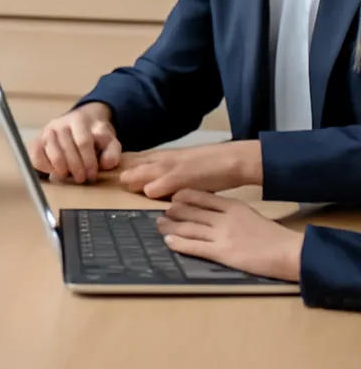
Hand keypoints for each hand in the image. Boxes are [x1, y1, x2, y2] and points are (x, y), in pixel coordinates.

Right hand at [30, 103, 119, 183]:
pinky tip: (55, 172)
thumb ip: (112, 151)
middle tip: (82, 178)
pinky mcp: (37, 139)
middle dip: (76, 167)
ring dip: (61, 168)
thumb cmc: (95, 135)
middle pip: (66, 147)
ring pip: (51, 150)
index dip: (88, 161)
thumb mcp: (109, 140)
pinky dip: (44, 166)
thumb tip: (105, 163)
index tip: (92, 175)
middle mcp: (60, 122)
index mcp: (79, 120)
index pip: (83, 141)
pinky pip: (35, 153)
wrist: (82, 123)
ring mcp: (47, 130)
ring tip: (69, 176)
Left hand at [118, 140, 261, 199]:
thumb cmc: (207, 165)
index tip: (102, 173)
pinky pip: (156, 187)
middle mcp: (159, 160)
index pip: (129, 159)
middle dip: (118, 177)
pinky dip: (152, 194)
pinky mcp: (178, 178)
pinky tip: (150, 199)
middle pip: (128, 166)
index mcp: (159, 156)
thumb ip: (162, 171)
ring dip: (131, 184)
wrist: (229, 160)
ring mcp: (167, 168)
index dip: (117, 167)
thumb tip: (147, 183)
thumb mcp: (179, 164)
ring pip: (137, 175)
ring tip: (124, 191)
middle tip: (106, 183)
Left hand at [157, 189, 302, 281]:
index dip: (183, 197)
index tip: (173, 198)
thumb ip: (231, 211)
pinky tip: (169, 241)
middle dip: (173, 212)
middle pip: (190, 211)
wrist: (289, 252)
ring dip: (171, 226)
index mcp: (231, 205)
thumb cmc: (273, 236)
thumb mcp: (250, 214)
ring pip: (189, 227)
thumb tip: (213, 212)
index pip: (200, 196)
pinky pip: (196, 246)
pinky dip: (180, 243)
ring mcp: (222, 235)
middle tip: (161, 213)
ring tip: (159, 225)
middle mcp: (223, 217)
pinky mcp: (223, 253)